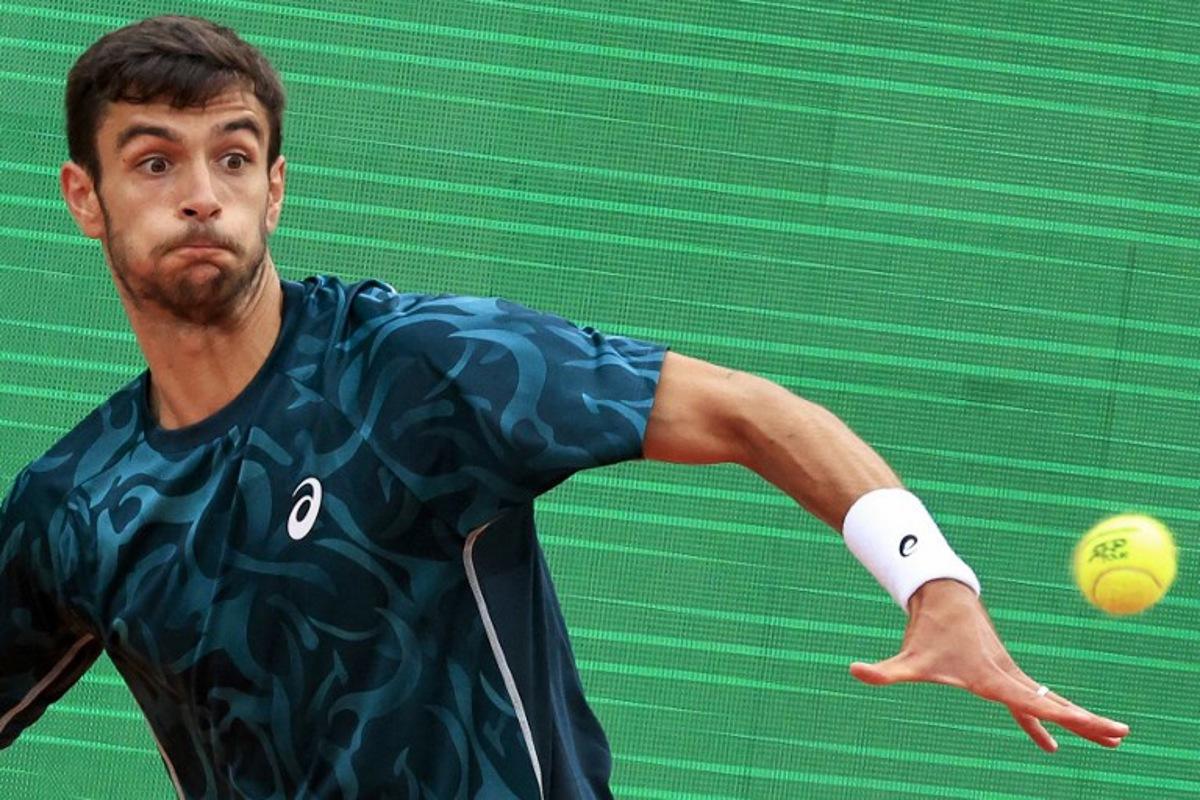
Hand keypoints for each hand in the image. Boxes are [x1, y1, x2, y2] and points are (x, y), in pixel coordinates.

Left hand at [849, 579, 1130, 751]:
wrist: (942, 595)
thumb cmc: (925, 630)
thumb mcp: (907, 657)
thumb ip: (884, 670)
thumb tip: (855, 671)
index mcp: (991, 677)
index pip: (1031, 701)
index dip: (1057, 715)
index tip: (1083, 722)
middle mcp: (1007, 675)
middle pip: (1054, 702)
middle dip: (1088, 720)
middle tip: (1121, 735)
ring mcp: (1009, 674)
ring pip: (1050, 701)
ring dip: (1079, 719)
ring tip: (1114, 738)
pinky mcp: (1003, 673)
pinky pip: (1030, 702)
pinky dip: (1044, 720)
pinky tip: (1050, 743)